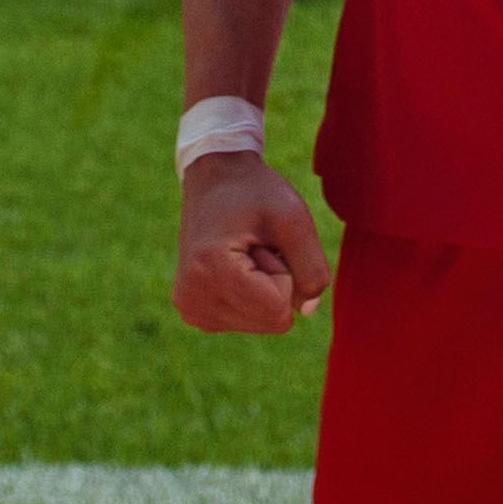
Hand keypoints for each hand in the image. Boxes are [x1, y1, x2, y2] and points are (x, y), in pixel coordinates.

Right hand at [171, 150, 330, 332]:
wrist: (215, 180)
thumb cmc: (256, 194)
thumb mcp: (295, 218)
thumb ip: (312, 267)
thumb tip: (306, 311)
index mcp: (211, 269)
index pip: (278, 309)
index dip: (286, 273)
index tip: (263, 241)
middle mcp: (191, 298)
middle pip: (271, 320)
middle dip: (276, 283)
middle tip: (256, 246)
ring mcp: (189, 309)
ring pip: (262, 323)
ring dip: (265, 288)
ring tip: (245, 252)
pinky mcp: (194, 313)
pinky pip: (248, 321)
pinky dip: (252, 295)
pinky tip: (236, 265)